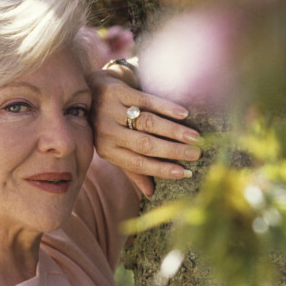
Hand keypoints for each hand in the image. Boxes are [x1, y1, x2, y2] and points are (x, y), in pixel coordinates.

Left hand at [87, 69, 201, 197]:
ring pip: (148, 123)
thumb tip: (151, 194)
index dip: (161, 169)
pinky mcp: (116, 91)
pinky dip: (166, 108)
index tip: (184, 173)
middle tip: (196, 154)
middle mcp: (107, 132)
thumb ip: (132, 169)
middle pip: (145, 144)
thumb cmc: (107, 125)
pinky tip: (183, 114)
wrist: (90, 91)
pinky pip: (146, 101)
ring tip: (195, 137)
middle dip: (173, 151)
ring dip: (174, 131)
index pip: (137, 164)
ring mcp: (110, 111)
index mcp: (107, 150)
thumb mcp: (114, 148)